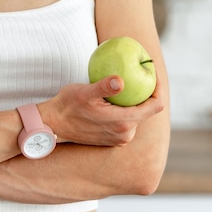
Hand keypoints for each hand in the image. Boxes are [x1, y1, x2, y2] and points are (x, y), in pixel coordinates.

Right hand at [40, 75, 164, 146]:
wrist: (53, 124)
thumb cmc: (67, 105)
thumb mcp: (84, 92)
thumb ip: (104, 87)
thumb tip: (120, 81)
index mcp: (123, 123)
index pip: (155, 106)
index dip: (158, 88)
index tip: (152, 72)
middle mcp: (125, 134)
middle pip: (148, 111)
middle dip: (147, 92)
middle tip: (140, 72)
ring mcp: (119, 139)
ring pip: (137, 116)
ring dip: (135, 101)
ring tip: (130, 82)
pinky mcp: (113, 139)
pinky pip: (128, 122)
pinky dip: (126, 109)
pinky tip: (119, 96)